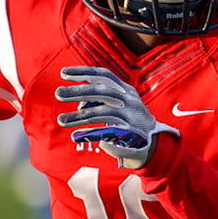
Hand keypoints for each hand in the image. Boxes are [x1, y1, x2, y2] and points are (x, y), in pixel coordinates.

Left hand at [55, 65, 175, 169]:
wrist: (159, 146)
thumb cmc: (133, 123)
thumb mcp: (121, 106)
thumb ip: (102, 100)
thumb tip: (79, 102)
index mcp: (127, 91)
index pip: (105, 75)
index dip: (84, 72)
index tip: (63, 72)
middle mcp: (131, 101)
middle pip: (102, 92)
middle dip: (78, 91)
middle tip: (58, 93)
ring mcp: (133, 118)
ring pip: (103, 113)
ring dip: (80, 116)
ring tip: (61, 120)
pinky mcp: (133, 136)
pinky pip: (109, 133)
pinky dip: (92, 134)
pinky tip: (76, 136)